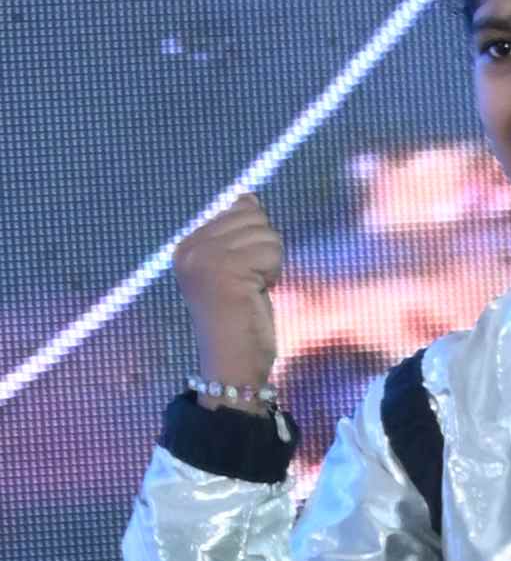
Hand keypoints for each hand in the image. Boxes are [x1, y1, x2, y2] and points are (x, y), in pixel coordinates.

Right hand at [173, 196, 285, 406]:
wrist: (231, 363)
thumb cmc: (238, 318)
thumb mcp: (234, 268)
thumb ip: (237, 233)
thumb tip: (248, 197)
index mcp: (186, 247)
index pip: (236, 208)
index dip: (253, 238)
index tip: (240, 271)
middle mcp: (190, 248)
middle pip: (252, 215)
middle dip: (263, 248)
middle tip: (249, 281)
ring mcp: (206, 257)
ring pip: (266, 232)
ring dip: (270, 262)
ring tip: (251, 287)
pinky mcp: (227, 268)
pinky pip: (272, 249)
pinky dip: (273, 271)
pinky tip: (257, 292)